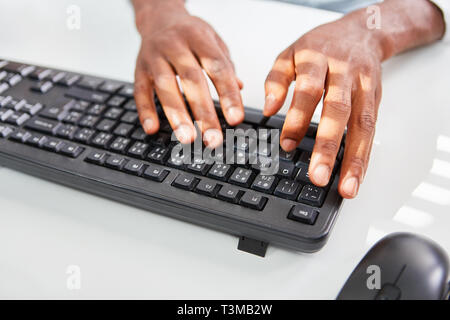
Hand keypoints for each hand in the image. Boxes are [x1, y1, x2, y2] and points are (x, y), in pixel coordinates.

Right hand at [132, 0, 243, 147]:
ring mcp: (155, 57)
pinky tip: (152, 128)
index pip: (217, 67)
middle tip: (213, 138)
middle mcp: (175, 45)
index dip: (228, 94)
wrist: (159, 17)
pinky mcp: (139, 69)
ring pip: (165, 87)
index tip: (236, 119)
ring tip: (187, 138)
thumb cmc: (190, 34)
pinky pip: (140, 91)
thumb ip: (225, 65)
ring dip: (176, 115)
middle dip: (204, 112)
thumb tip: (239, 89)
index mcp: (199, 38)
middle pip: (191, 80)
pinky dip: (145, 111)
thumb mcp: (213, 42)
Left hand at [263, 0, 444, 198]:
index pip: (308, 90)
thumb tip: (269, 109)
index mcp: (319, 59)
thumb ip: (277, 80)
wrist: (362, 31)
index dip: (298, 118)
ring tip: (346, 187)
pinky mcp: (376, 98)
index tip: (287, 145)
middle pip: (338, 111)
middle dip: (328, 146)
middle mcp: (345, 72)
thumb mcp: (291, 54)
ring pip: (362, 124)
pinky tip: (357, 176)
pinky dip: (365, 155)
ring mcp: (364, 86)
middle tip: (318, 176)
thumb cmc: (321, 46)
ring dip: (355, 159)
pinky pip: (372, 130)